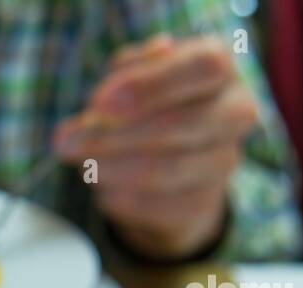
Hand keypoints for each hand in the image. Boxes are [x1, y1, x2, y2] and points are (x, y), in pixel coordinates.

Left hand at [52, 34, 259, 259]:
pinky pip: (156, 206)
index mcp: (217, 68)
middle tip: (68, 142)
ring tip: (79, 164)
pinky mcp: (202, 205)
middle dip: (116, 135)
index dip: (152, 85)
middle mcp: (235, 112)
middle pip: (183, 123)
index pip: (204, 66)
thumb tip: (103, 102)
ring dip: (112, 168)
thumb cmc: (147, 106)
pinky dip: (119, 196)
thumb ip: (119, 79)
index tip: (102, 104)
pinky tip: (102, 186)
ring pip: (170, 169)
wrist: (170, 166)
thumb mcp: (128, 79)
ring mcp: (224, 161)